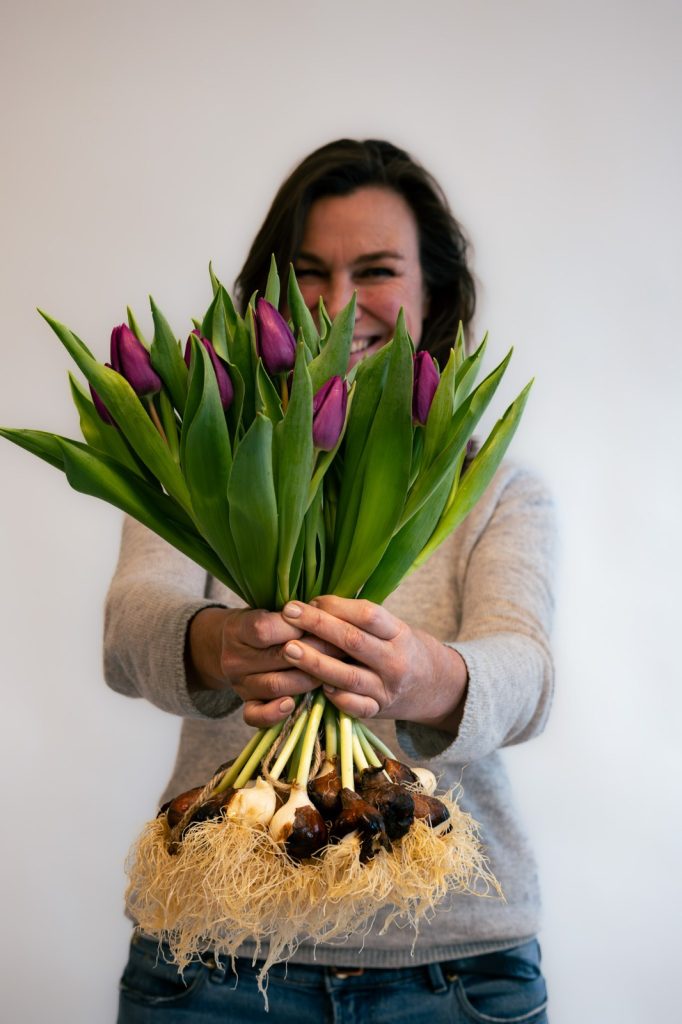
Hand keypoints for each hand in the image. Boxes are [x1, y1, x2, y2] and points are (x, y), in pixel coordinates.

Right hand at [186, 607, 325, 726]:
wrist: (229, 646)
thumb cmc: (263, 623)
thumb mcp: (269, 610)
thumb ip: (292, 615)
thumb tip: (329, 616)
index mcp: (237, 629)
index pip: (264, 629)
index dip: (295, 626)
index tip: (319, 621)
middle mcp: (234, 658)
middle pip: (277, 658)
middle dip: (316, 652)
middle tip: (342, 647)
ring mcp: (239, 684)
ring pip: (275, 686)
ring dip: (308, 679)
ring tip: (333, 671)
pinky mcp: (246, 703)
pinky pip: (255, 715)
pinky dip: (274, 713)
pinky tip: (291, 705)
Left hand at [279, 596, 468, 731]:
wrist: (435, 686)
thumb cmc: (401, 649)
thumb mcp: (393, 628)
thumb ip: (360, 620)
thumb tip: (314, 605)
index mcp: (399, 633)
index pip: (368, 615)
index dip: (336, 606)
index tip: (310, 600)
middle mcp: (395, 661)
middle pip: (353, 641)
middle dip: (318, 625)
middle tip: (288, 614)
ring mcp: (387, 689)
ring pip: (348, 676)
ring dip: (316, 662)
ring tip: (289, 649)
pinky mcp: (378, 711)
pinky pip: (354, 707)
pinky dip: (335, 697)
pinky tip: (315, 686)